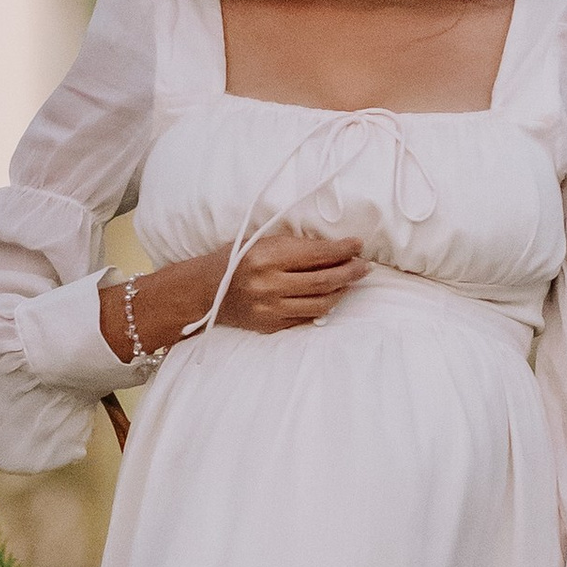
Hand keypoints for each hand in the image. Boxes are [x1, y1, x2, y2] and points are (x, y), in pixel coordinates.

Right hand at [214, 226, 366, 333]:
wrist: (202, 290)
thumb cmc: (233, 259)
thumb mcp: (261, 242)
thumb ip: (294, 247)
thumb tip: (335, 249)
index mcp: (266, 257)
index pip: (317, 254)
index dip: (343, 249)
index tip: (357, 245)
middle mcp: (269, 284)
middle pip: (325, 280)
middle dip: (351, 271)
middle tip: (364, 266)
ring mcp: (270, 308)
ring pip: (321, 303)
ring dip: (342, 291)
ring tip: (350, 281)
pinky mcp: (270, 325)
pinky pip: (306, 318)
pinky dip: (323, 306)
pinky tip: (331, 296)